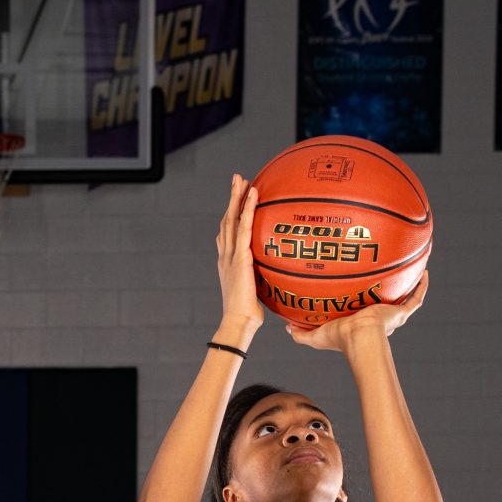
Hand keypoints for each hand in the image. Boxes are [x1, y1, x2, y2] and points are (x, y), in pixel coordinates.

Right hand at [215, 173, 263, 344]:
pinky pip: (244, 227)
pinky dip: (247, 209)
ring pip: (231, 219)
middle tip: (236, 180)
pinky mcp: (240, 257)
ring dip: (236, 197)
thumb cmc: (247, 316)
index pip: (227, 234)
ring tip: (241, 179)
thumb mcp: (254, 294)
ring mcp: (230, 255)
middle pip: (226, 220)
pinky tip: (253, 194)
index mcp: (228, 263)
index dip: (231, 216)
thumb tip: (276, 279)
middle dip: (231, 199)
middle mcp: (226, 256)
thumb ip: (260, 282)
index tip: (236, 201)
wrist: (238, 322)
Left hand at [289, 270, 428, 355]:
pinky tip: (424, 271)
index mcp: (362, 325)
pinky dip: (421, 286)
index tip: (361, 295)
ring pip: (403, 300)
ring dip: (406, 287)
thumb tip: (287, 328)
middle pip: (385, 307)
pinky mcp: (400, 312)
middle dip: (387, 297)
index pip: (365, 315)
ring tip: (409, 271)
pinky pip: (415, 298)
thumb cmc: (340, 339)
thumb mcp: (316, 336)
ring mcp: (392, 316)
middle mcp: (380, 320)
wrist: (359, 337)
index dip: (364, 308)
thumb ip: (301, 334)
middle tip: (385, 281)